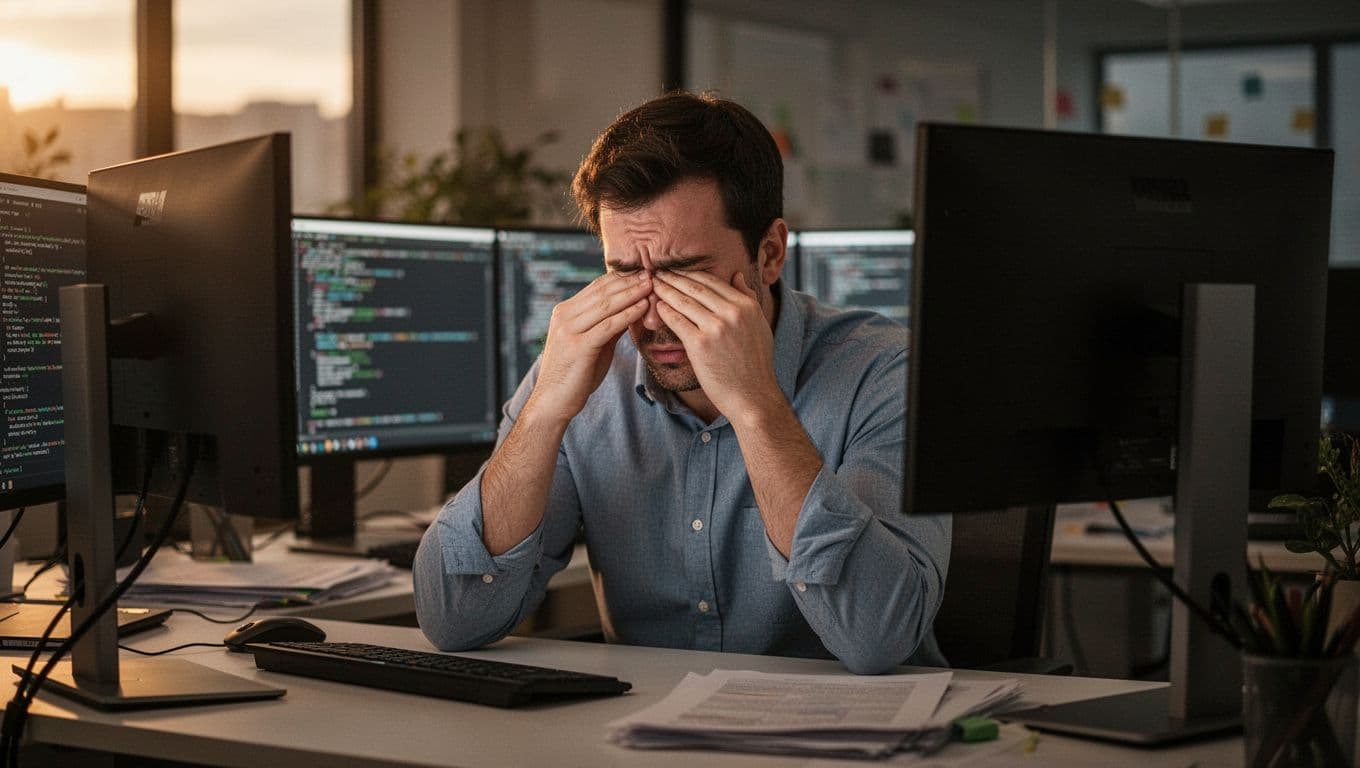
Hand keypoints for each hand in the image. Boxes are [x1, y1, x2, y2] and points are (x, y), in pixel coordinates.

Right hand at [528, 270, 651, 422]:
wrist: (553, 402)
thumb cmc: (575, 374)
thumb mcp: (593, 344)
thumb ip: (608, 325)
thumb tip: (632, 308)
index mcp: (565, 312)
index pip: (597, 286)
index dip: (622, 278)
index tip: (643, 272)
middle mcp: (564, 316)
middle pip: (602, 291)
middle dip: (629, 281)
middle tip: (652, 273)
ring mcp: (569, 330)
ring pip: (606, 304)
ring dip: (632, 293)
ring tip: (652, 285)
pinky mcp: (578, 346)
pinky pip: (608, 325)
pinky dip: (627, 314)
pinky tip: (643, 307)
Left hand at [652, 269, 779, 417]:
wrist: (752, 396)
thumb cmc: (755, 364)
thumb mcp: (760, 325)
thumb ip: (748, 298)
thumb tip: (736, 275)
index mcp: (746, 306)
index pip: (713, 282)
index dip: (691, 274)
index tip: (677, 270)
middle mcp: (732, 313)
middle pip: (696, 288)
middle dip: (674, 278)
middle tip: (658, 271)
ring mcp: (715, 328)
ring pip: (684, 302)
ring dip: (665, 291)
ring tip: (653, 285)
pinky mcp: (700, 344)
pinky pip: (677, 321)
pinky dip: (664, 312)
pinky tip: (657, 307)